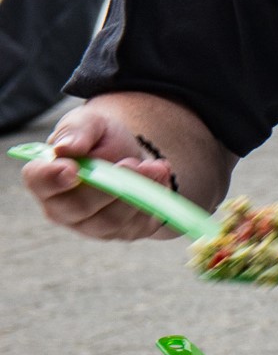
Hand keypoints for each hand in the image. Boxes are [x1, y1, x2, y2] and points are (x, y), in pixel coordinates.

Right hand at [20, 102, 188, 240]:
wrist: (129, 154)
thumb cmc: (99, 139)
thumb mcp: (89, 123)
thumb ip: (77, 131)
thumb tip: (66, 148)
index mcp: (45, 179)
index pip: (39, 183)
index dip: (52, 178)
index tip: (72, 168)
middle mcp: (64, 209)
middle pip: (79, 208)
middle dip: (109, 186)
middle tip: (130, 163)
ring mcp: (94, 226)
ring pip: (113, 220)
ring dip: (137, 192)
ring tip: (154, 167)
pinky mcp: (125, 232)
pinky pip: (141, 224)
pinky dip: (156, 199)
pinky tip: (161, 176)